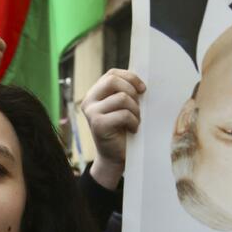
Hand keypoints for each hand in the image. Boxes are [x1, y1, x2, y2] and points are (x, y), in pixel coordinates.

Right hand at [80, 68, 145, 188]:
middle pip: (113, 81)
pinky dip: (133, 122)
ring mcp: (91, 112)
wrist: (115, 157)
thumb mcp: (123, 107)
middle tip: (138, 106)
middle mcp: (89, 100)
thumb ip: (125, 92)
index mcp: (94, 93)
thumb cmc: (123, 130)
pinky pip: (123, 114)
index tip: (143, 89)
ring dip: (135, 110)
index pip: (112, 74)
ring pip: (122, 98)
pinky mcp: (98, 125)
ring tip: (135, 121)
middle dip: (132, 92)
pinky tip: (133, 129)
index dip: (130, 77)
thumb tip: (141, 80)